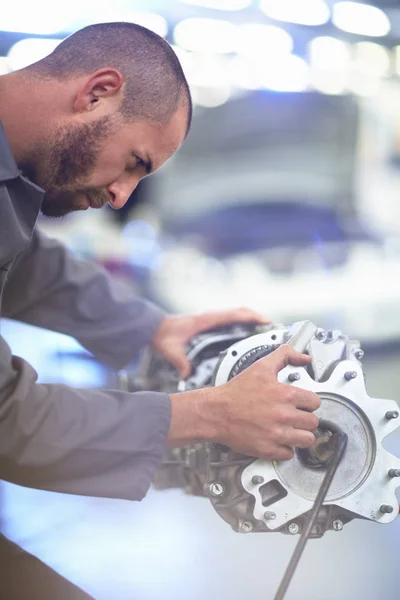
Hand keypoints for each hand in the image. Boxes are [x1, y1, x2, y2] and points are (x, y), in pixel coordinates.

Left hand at [152, 307, 269, 378]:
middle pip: (240, 313)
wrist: (153, 327)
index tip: (266, 321)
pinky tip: (247, 334)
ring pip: (236, 315)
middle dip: (257, 318)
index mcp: (206, 320)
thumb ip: (180, 362)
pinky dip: (241, 323)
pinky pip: (230, 320)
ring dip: (251, 320)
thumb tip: (187, 374)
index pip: (234, 314)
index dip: (252, 316)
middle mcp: (211, 317)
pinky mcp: (209, 323)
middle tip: (273, 327)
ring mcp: (211, 319)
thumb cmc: (163, 334)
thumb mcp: (172, 350)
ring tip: (265, 330)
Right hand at [214, 344, 319, 459]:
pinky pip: (290, 454)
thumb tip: (304, 358)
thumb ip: (285, 356)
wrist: (215, 412)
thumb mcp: (261, 367)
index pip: (315, 402)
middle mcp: (284, 416)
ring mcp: (277, 434)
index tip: (302, 404)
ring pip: (307, 440)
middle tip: (295, 417)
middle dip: (305, 419)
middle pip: (313, 422)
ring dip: (300, 435)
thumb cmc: (236, 392)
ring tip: (291, 430)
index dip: (308, 402)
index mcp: (285, 395)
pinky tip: (278, 440)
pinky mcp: (268, 449)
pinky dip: (285, 449)